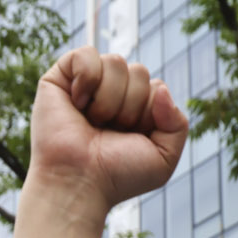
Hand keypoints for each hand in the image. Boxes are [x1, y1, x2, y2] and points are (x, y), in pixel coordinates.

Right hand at [27, 47, 188, 216]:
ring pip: (116, 61)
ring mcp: (85, 85)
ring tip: (93, 122)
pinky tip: (77, 103)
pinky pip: (86, 54)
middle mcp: (110, 95)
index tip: (131, 138)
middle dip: (131, 105)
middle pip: (139, 71)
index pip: (156, 86)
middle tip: (110, 132)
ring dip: (109, 99)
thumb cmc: (116, 176)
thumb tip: (161, 88)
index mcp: (134, 110)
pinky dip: (87, 78)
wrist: (80, 183)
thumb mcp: (164, 158)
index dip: (149, 112)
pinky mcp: (59, 79)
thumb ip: (178, 123)